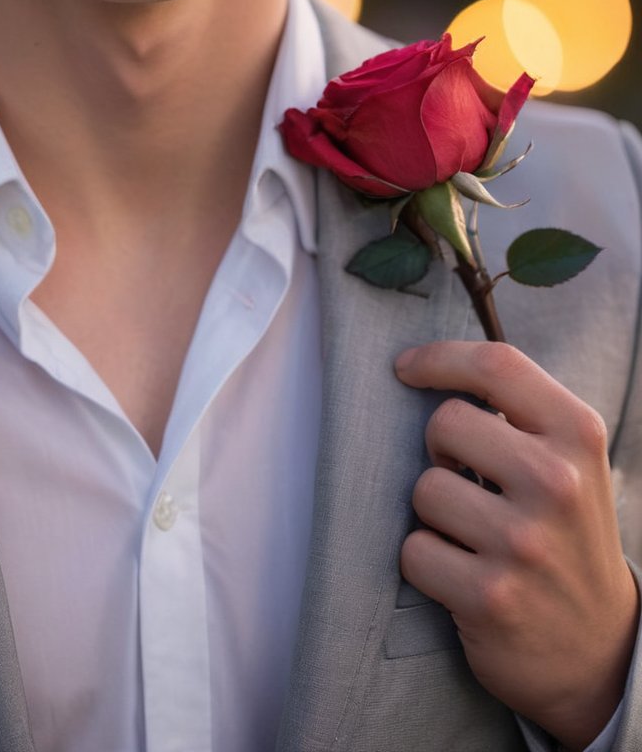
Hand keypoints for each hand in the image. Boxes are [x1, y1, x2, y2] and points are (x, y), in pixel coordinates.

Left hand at [394, 340, 638, 751]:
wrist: (600, 650)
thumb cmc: (566, 536)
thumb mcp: (570, 463)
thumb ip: (519, 413)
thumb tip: (431, 367)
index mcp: (577, 435)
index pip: (497, 363)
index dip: (440, 357)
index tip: (406, 367)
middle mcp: (555, 483)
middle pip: (445, 422)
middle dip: (439, 449)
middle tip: (465, 480)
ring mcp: (523, 542)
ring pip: (424, 489)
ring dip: (434, 513)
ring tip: (472, 535)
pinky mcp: (490, 596)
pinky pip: (414, 550)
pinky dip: (427, 563)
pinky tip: (462, 574)